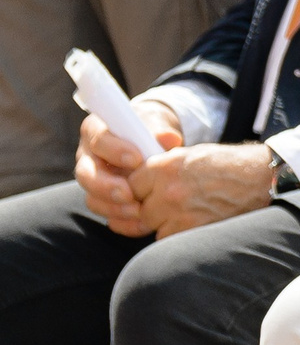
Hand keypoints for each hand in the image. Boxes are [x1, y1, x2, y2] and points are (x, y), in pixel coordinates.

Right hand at [75, 104, 182, 237]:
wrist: (153, 140)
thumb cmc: (151, 127)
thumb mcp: (157, 121)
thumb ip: (159, 129)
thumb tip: (169, 138)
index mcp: (96, 130)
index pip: (98, 140)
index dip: (114, 151)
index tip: (136, 160)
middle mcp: (88, 156)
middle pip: (86, 174)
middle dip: (107, 187)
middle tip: (129, 194)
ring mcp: (93, 179)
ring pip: (92, 197)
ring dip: (113, 207)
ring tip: (137, 211)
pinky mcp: (103, 197)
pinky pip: (105, 212)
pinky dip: (121, 220)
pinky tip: (140, 223)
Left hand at [128, 141, 275, 237]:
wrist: (263, 179)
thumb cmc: (230, 164)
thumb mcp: (192, 155)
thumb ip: (164, 168)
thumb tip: (141, 182)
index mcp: (166, 167)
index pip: (130, 184)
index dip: (138, 190)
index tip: (146, 193)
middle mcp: (168, 190)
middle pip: (137, 208)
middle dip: (148, 208)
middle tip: (164, 206)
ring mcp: (179, 213)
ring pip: (151, 226)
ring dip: (162, 224)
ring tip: (183, 214)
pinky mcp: (192, 230)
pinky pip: (169, 239)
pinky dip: (176, 234)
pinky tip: (193, 223)